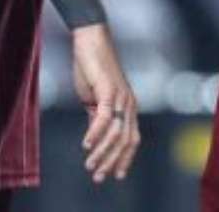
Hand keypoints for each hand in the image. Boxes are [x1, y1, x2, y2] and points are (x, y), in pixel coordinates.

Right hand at [71, 23, 140, 182]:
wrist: (90, 42)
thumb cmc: (92, 69)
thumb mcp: (95, 99)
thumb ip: (98, 118)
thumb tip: (95, 138)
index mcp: (128, 106)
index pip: (132, 139)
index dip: (125, 158)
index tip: (116, 175)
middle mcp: (129, 103)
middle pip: (127, 140)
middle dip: (113, 162)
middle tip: (98, 177)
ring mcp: (121, 96)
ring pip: (117, 133)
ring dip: (103, 152)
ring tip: (90, 165)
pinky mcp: (108, 89)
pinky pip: (105, 117)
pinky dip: (96, 133)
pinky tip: (86, 144)